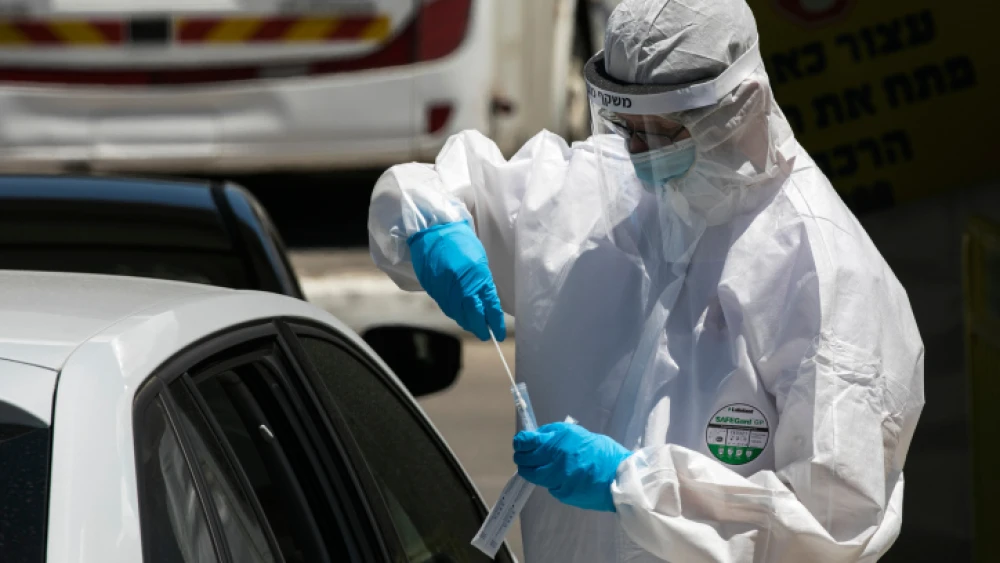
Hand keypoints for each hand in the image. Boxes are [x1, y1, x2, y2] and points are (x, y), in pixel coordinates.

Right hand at [407, 221, 505, 340]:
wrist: (432, 231)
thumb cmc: (459, 241)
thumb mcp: (479, 260)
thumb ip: (483, 283)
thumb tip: (486, 304)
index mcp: (477, 275)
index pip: (489, 306)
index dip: (494, 322)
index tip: (499, 333)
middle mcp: (461, 285)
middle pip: (473, 315)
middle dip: (480, 327)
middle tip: (486, 334)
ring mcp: (445, 288)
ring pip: (458, 314)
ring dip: (467, 322)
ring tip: (474, 326)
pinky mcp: (433, 289)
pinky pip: (446, 307)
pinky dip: (455, 314)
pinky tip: (460, 316)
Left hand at [513, 422, 632, 511]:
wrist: (620, 478)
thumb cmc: (603, 452)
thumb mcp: (577, 433)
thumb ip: (555, 434)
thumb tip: (537, 436)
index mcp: (558, 441)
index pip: (526, 442)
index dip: (520, 442)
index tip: (520, 442)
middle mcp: (554, 461)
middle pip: (524, 460)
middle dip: (522, 457)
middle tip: (525, 455)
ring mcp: (557, 479)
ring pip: (533, 475)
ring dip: (532, 470)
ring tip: (539, 467)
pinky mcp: (562, 494)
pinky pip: (549, 486)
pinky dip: (550, 481)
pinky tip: (560, 477)